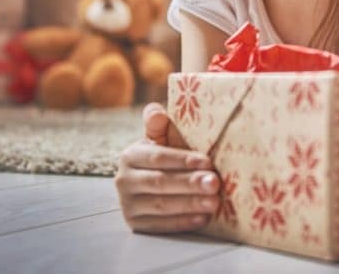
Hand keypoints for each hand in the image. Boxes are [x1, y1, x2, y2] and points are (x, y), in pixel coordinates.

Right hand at [115, 102, 220, 232]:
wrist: (146, 186)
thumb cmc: (161, 157)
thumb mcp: (158, 139)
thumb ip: (158, 125)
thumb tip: (157, 112)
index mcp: (130, 155)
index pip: (158, 157)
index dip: (183, 160)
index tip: (208, 162)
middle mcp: (123, 180)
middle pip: (160, 182)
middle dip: (190, 183)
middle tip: (215, 184)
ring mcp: (127, 204)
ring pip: (161, 205)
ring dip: (190, 204)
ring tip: (214, 202)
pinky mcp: (135, 224)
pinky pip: (161, 226)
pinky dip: (183, 223)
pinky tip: (203, 218)